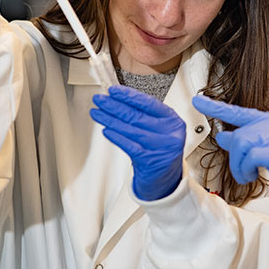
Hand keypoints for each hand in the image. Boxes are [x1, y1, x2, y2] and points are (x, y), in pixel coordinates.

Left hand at [90, 86, 185, 200]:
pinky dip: (116, 136)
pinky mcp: (149, 160)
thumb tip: (118, 99)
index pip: (149, 103)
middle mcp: (169, 133)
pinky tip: (106, 130)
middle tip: (100, 100)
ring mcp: (160, 147)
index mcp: (172, 120)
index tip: (114, 91)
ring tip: (97, 112)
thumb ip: (144, 114)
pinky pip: (129, 145)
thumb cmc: (160, 148)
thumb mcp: (159, 128)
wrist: (165, 178)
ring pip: (130, 129)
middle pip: (136, 115)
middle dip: (114, 106)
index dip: (129, 96)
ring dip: (110, 119)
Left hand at [192, 95, 268, 216]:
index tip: (197, 101)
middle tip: (241, 171)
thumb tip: (223, 135)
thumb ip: (247, 143)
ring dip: (240, 167)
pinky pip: (252, 157)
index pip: (241, 112)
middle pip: (240, 134)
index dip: (217, 107)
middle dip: (234, 157)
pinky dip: (247, 170)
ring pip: (243, 145)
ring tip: (248, 176)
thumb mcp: (268, 154)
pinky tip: (254, 176)